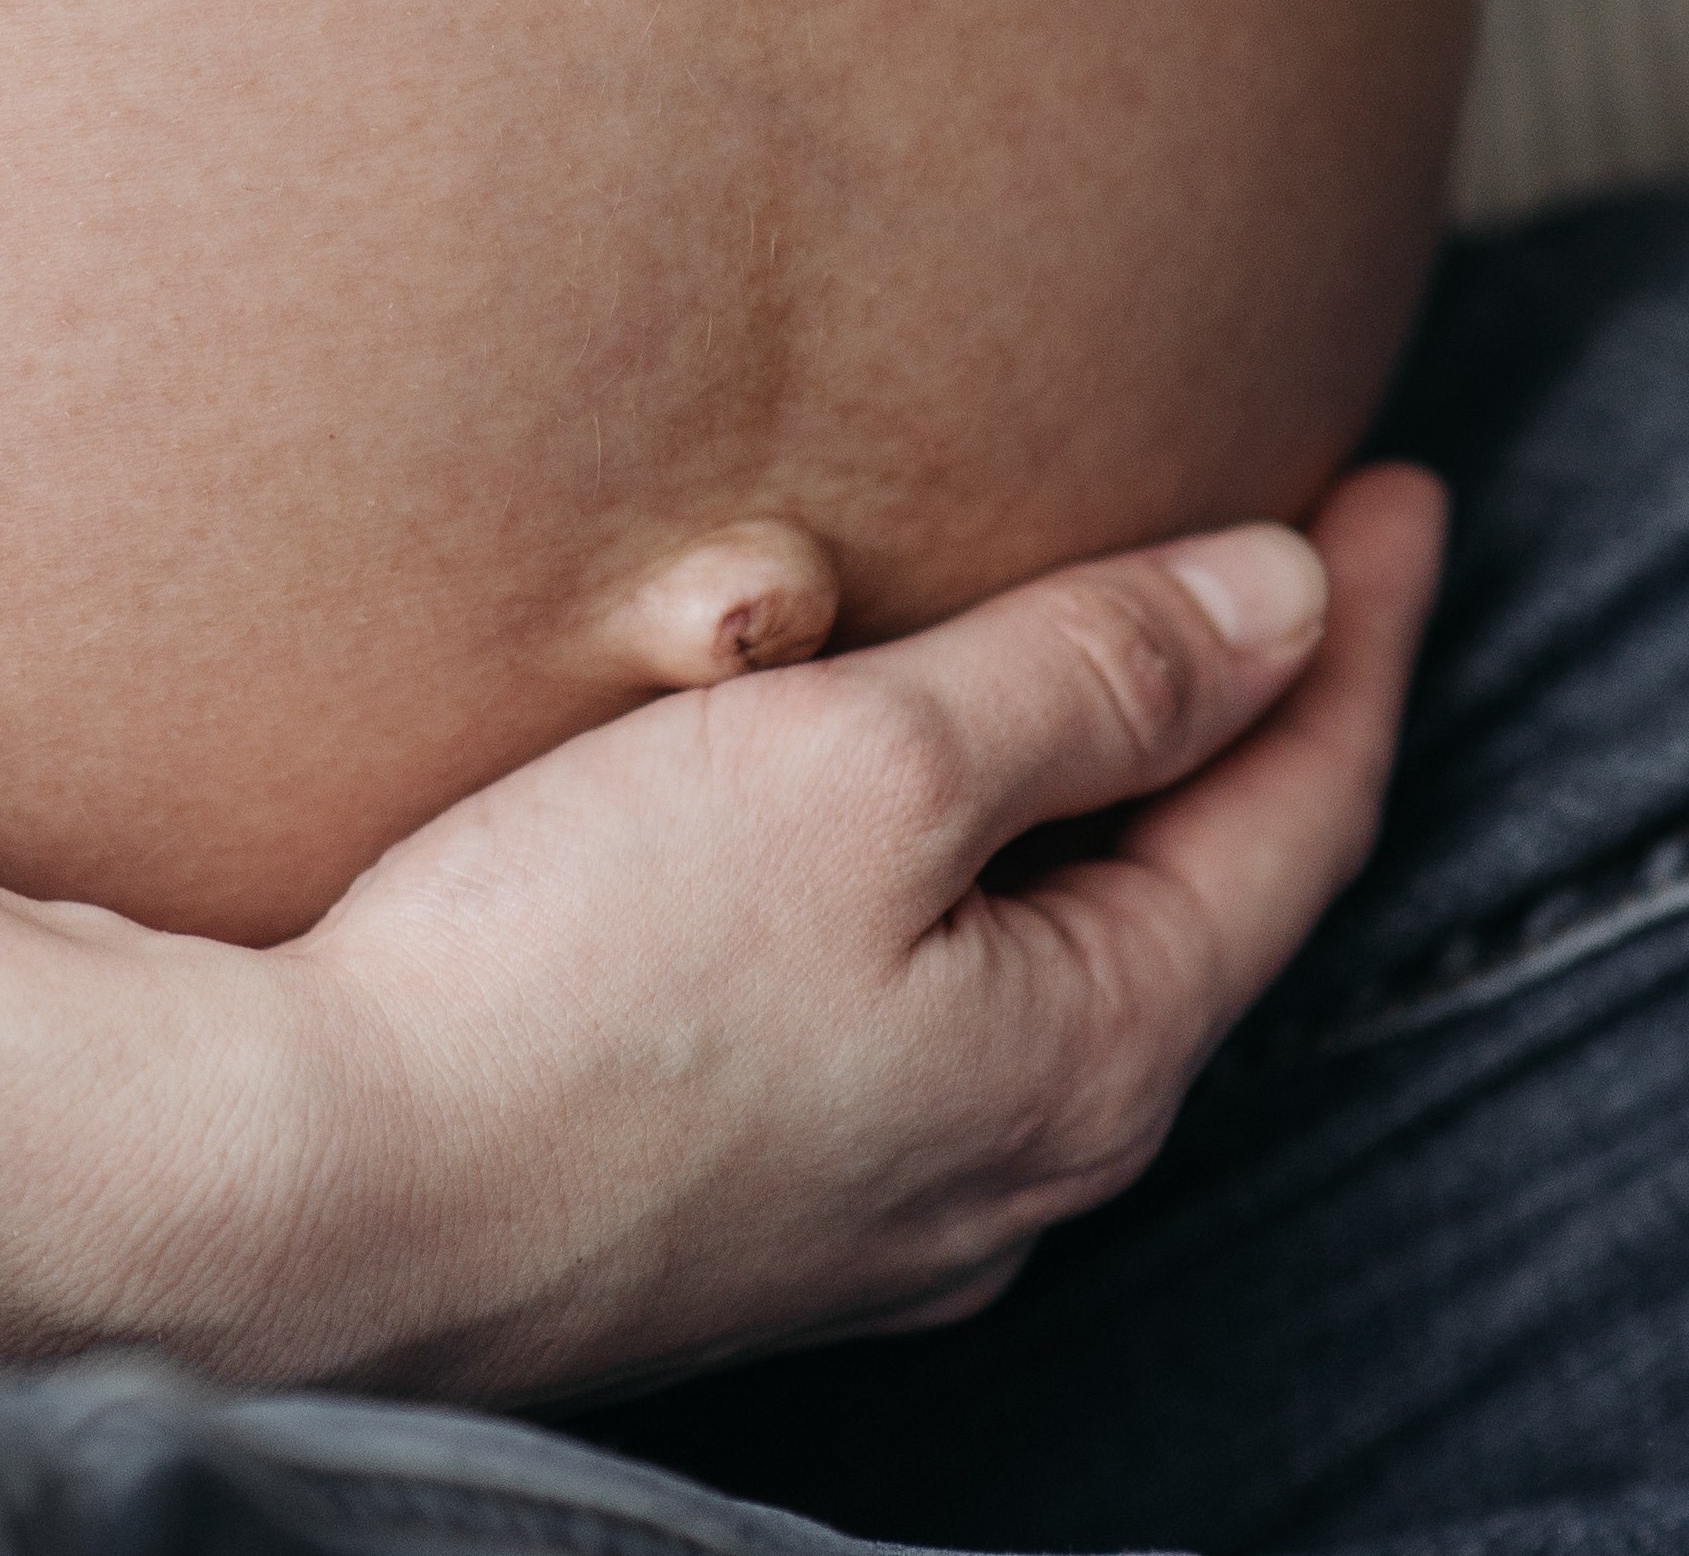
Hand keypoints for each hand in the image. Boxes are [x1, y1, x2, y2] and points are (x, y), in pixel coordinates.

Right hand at [0, 465, 1447, 1403]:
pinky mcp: (724, 1194)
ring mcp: (865, 1203)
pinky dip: (938, 876)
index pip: (1298, 815)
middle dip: (1245, 725)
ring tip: (1096, 663)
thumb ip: (1088, 674)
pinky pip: (902, 1005)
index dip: (1362, 635)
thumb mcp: (866, 763)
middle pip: (1189, 901)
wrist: (289, 1198)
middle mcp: (1007, 1164)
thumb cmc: (571, 979)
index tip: (1400, 486)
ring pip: (1040, 958)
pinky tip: (865, 814)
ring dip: (1083, 801)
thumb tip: (1283, 596)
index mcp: (1086, 1058)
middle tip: (1289, 560)